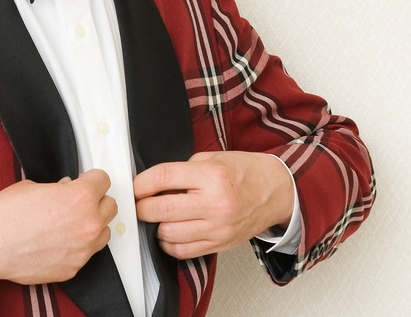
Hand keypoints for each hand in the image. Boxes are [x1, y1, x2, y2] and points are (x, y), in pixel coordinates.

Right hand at [0, 168, 116, 283]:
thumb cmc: (7, 214)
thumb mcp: (36, 186)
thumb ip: (61, 189)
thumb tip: (67, 190)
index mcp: (81, 197)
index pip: (104, 180)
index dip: (92, 178)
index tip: (85, 181)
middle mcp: (88, 223)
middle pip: (110, 206)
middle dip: (96, 200)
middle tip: (79, 201)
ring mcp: (82, 249)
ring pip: (104, 232)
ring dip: (93, 224)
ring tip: (71, 222)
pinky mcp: (73, 268)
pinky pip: (86, 253)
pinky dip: (78, 246)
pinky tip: (58, 241)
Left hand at [133, 151, 293, 259]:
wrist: (275, 191)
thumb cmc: (244, 172)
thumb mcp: (212, 158)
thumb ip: (183, 170)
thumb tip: (153, 183)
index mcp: (211, 175)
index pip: (164, 178)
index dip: (142, 183)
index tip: (134, 186)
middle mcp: (215, 203)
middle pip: (162, 209)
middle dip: (142, 208)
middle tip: (139, 203)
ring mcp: (218, 227)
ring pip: (169, 234)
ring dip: (156, 226)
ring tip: (157, 216)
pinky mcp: (220, 244)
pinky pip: (184, 251)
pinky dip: (169, 244)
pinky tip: (169, 232)